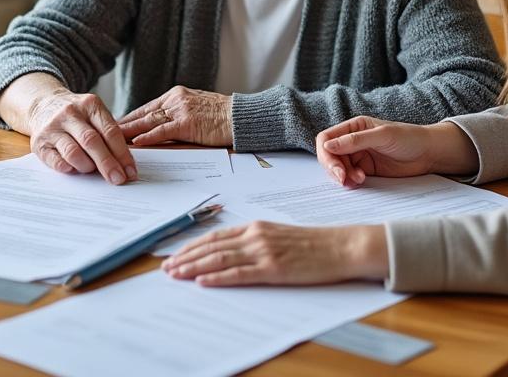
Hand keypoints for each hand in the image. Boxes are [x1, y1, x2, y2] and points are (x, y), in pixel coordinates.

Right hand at [28, 90, 136, 184]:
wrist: (43, 104)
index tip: (130, 171)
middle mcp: (70, 113)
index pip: (110, 131)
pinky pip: (55, 161)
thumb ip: (109, 135)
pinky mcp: (39, 143)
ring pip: (73, 152)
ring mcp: (52, 128)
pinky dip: (68, 168)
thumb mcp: (94, 114)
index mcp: (90, 105)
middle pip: (92, 141)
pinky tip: (74, 169)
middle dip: (107, 164)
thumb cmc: (77, 116)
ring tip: (91, 170)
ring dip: (86, 166)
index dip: (122, 154)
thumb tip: (125, 166)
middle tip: (118, 179)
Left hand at [117, 86, 233, 145]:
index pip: (147, 108)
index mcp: (176, 95)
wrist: (241, 116)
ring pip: (149, 122)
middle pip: (143, 114)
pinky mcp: (187, 123)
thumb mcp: (197, 107)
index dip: (130, 118)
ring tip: (112, 139)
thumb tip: (162, 125)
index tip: (115, 125)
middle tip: (104, 133)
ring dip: (129, 132)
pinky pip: (162, 131)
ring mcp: (181, 111)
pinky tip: (136, 143)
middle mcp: (175, 100)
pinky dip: (148, 137)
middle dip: (124, 125)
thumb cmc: (223, 115)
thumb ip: (179, 113)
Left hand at [161, 222, 387, 286]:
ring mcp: (264, 252)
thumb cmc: (314, 243)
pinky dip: (217, 278)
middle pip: (212, 247)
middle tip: (166, 267)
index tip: (175, 253)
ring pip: (219, 260)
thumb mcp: (280, 235)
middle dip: (186, 257)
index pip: (216, 236)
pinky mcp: (273, 269)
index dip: (193, 245)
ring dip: (193, 267)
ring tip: (175, 274)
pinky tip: (202, 282)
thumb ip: (256, 240)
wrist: (341, 246)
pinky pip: (238, 274)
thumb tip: (233, 250)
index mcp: (257, 226)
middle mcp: (256, 236)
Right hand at [316, 116, 477, 187]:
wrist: (429, 153)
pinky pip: (350, 177)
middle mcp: (353, 141)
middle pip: (329, 156)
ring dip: (343, 176)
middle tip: (344, 179)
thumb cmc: (409, 138)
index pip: (327, 138)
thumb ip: (355, 141)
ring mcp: (359, 156)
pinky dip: (350, 182)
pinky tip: (360, 182)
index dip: (326, 153)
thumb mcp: (382, 135)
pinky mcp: (366, 170)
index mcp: (354, 127)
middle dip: (334, 168)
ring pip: (338, 168)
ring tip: (358, 180)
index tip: (335, 166)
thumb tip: (327, 146)